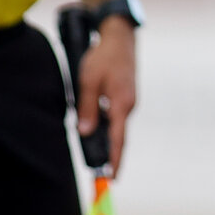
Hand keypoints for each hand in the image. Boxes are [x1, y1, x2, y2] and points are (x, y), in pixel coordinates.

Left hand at [75, 18, 136, 176]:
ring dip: (108, 140)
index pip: (118, 139)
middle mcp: (129, 105)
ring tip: (97, 157)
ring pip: (117, 125)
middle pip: (119, 136)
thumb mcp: (89, 81)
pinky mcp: (126, 96)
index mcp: (122, 104)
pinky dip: (109, 127)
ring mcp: (129, 100)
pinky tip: (97, 130)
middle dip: (111, 155)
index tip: (112, 178)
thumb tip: (85, 132)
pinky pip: (117, 116)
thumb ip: (87, 108)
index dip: (114, 160)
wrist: (120, 36)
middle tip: (102, 175)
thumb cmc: (103, 57)